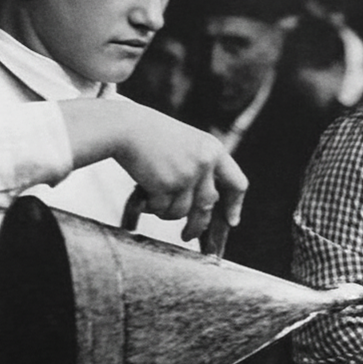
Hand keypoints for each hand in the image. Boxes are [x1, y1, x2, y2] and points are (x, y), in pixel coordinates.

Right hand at [63, 100, 247, 240]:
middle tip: (187, 236)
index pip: (237, 183)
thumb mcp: (187, 144)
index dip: (234, 205)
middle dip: (197, 225)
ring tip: (154, 200)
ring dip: (167, 213)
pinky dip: (153, 208)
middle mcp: (205, 163)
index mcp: (214, 150)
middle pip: (208, 205)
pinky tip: (145, 195)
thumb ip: (201, 170)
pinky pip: (164, 209)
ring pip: (183, 212)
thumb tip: (206, 206)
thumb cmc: (152, 136)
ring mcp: (187, 174)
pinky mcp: (167, 184)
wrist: (125, 127)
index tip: (232, 222)